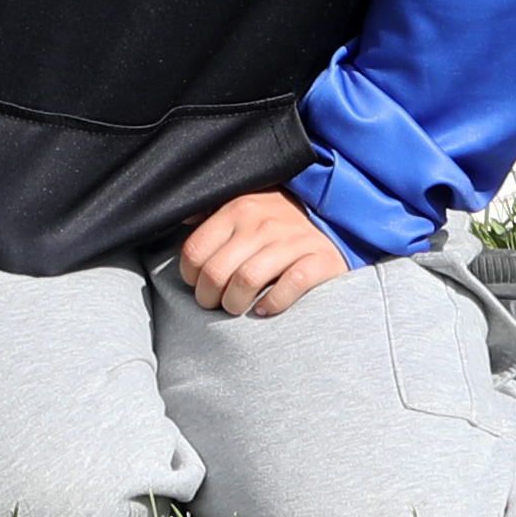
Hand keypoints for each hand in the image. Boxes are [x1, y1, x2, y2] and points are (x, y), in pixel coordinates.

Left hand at [170, 189, 351, 319]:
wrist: (334, 220)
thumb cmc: (277, 222)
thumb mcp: (243, 207)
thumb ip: (211, 214)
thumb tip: (181, 221)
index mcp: (237, 208)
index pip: (195, 250)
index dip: (190, 276)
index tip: (197, 285)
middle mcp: (263, 222)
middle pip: (217, 271)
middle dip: (208, 297)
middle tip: (215, 304)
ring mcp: (292, 241)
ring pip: (246, 280)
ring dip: (235, 303)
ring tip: (236, 308)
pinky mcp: (319, 260)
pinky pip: (289, 286)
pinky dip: (272, 304)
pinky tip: (265, 309)